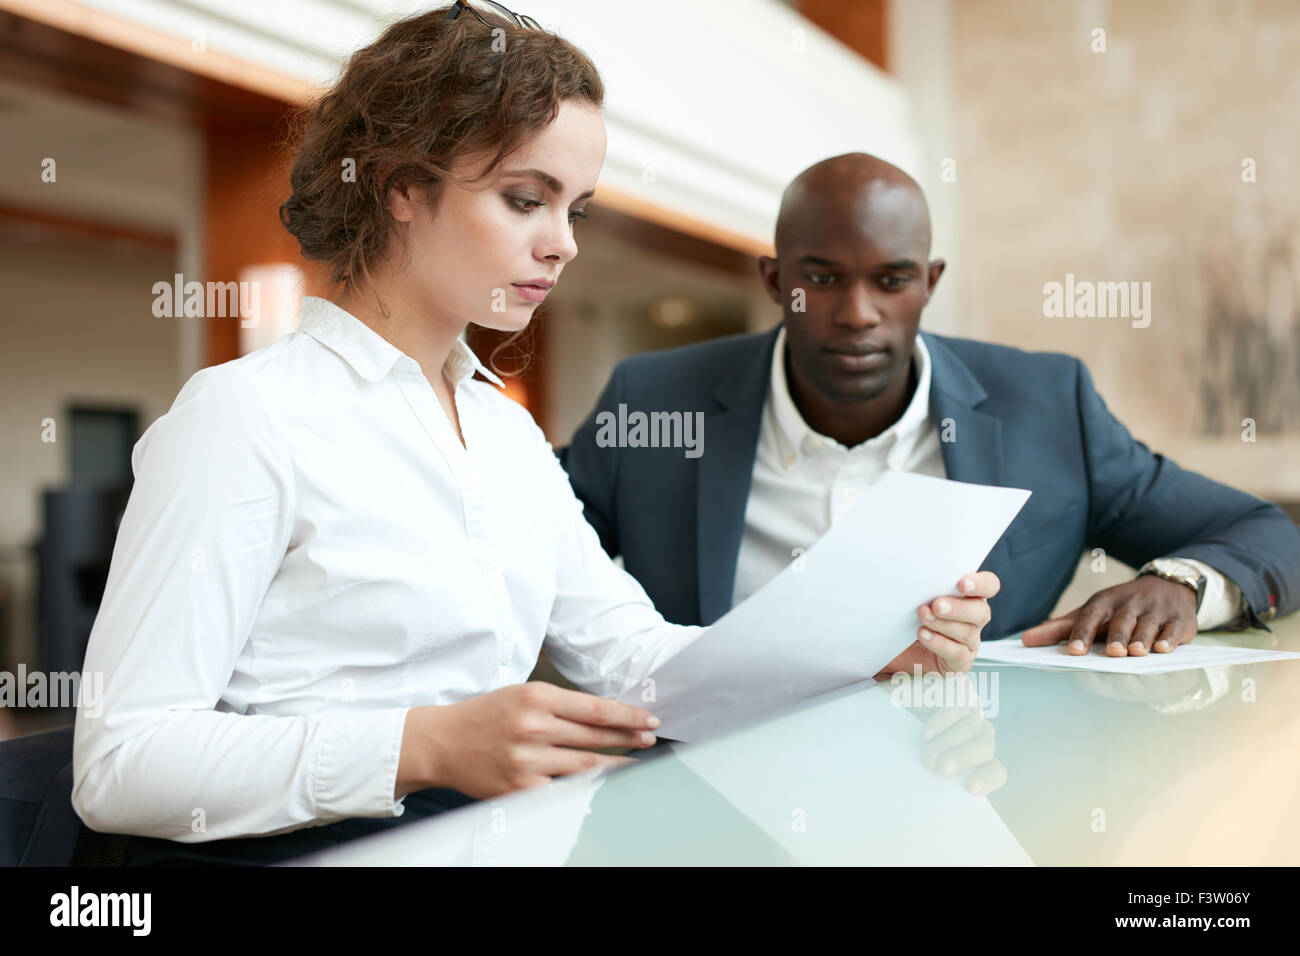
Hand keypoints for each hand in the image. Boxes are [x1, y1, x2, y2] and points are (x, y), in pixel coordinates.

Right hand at [400, 682, 659, 799]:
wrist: (440, 743)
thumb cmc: (485, 716)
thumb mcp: (521, 694)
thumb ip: (559, 704)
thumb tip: (604, 716)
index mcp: (536, 697)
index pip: (596, 709)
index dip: (628, 716)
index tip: (648, 719)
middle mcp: (534, 726)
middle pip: (597, 735)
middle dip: (629, 737)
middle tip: (650, 737)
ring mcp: (527, 760)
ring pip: (587, 764)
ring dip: (617, 763)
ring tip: (636, 762)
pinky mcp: (520, 788)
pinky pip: (564, 789)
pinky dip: (587, 786)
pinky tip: (602, 783)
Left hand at [874, 571, 999, 678]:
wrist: (894, 648)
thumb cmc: (906, 617)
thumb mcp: (911, 597)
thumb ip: (922, 584)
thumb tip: (910, 571)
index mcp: (969, 596)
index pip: (989, 585)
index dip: (980, 583)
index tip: (962, 583)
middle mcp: (974, 618)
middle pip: (981, 611)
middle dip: (958, 608)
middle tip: (937, 605)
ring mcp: (969, 641)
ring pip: (968, 632)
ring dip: (944, 624)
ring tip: (923, 617)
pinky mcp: (959, 662)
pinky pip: (957, 654)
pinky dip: (940, 643)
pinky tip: (923, 635)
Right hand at [920, 694, 1006, 795]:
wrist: (910, 708)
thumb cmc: (919, 748)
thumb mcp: (932, 765)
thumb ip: (940, 776)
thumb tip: (935, 793)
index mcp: (982, 760)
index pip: (996, 772)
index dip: (987, 779)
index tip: (969, 787)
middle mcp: (983, 737)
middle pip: (985, 747)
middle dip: (963, 759)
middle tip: (941, 770)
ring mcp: (974, 715)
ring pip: (971, 728)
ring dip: (948, 744)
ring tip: (927, 757)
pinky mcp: (962, 695)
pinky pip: (957, 709)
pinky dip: (940, 724)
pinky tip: (926, 736)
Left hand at [1022, 576, 1197, 656]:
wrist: (1167, 586)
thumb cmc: (1120, 607)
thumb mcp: (1092, 612)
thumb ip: (1060, 628)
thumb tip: (1026, 641)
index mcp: (1105, 601)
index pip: (1090, 616)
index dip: (1082, 633)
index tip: (1075, 651)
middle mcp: (1130, 603)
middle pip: (1121, 619)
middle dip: (1116, 635)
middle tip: (1111, 652)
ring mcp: (1156, 610)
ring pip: (1148, 624)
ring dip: (1142, 638)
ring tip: (1135, 652)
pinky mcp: (1180, 618)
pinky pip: (1175, 628)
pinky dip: (1170, 639)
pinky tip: (1165, 649)